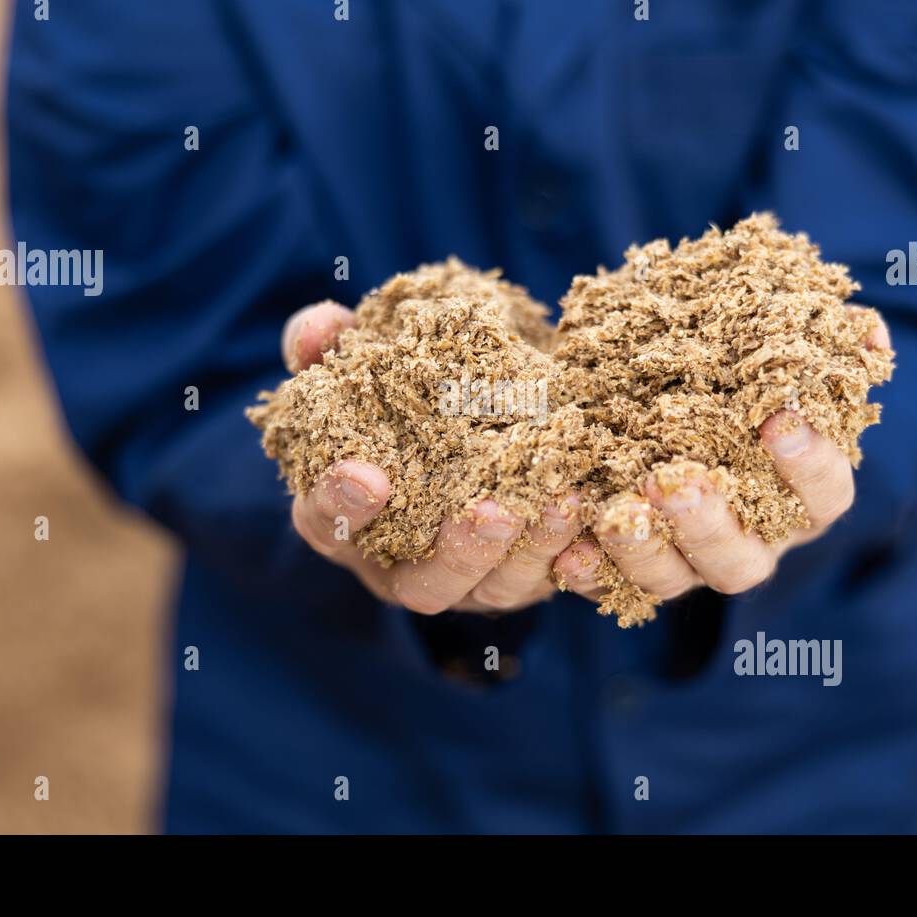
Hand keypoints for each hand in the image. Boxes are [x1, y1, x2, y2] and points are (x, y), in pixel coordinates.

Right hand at [282, 301, 582, 615]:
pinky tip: (599, 526)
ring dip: (530, 551)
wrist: (461, 410)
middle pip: (422, 583)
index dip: (341, 504)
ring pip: (494, 589)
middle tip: (493, 509)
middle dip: (461, 550)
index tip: (368, 474)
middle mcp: (399, 565)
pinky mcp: (520, 578)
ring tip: (563, 500)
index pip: (326, 522)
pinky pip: (550, 582)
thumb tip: (317, 328)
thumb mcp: (354, 362)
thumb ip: (327, 344)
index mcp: (342, 517)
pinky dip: (576, 560)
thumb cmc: (392, 393)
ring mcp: (464, 581)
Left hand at [553, 307, 891, 601]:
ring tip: (615, 513)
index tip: (778, 418)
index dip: (808, 463)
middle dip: (709, 526)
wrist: (654, 403)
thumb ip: (814, 345)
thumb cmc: (731, 380)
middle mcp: (747, 544)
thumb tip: (868, 328)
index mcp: (797, 499)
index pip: (824, 495)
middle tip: (675, 481)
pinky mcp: (627, 572)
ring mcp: (686, 566)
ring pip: (672, 581)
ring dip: (643, 551)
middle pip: (741, 562)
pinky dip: (588, 570)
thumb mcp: (767, 352)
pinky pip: (607, 587)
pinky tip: (566, 548)